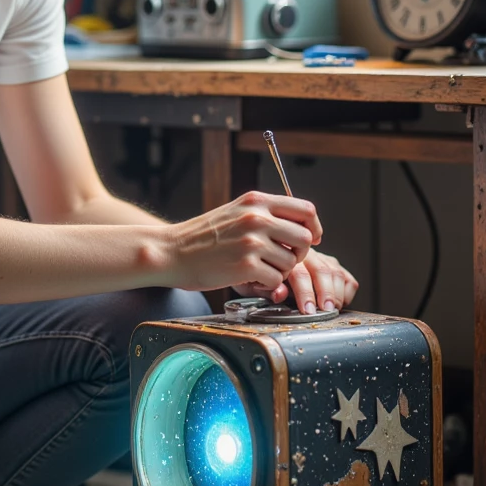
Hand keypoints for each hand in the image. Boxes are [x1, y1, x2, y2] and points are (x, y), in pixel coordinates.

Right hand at [169, 190, 321, 294]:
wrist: (172, 251)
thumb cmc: (203, 237)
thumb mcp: (235, 211)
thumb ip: (265, 214)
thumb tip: (301, 227)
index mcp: (256, 201)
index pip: (306, 210)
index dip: (314, 228)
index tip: (311, 239)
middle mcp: (257, 218)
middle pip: (305, 238)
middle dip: (299, 254)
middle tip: (284, 260)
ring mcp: (252, 241)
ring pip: (292, 262)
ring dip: (280, 271)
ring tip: (259, 269)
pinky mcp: (245, 265)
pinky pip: (276, 280)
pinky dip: (266, 284)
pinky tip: (249, 278)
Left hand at [262, 248, 358, 312]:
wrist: (267, 262)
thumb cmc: (259, 277)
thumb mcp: (254, 283)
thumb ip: (266, 289)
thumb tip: (279, 294)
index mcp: (284, 257)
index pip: (299, 273)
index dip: (305, 293)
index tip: (308, 310)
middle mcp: (305, 254)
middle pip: (321, 270)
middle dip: (326, 293)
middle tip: (326, 311)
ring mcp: (321, 259)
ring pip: (335, 272)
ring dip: (336, 293)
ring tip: (332, 309)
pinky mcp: (333, 266)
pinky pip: (347, 277)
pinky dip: (346, 292)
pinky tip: (339, 303)